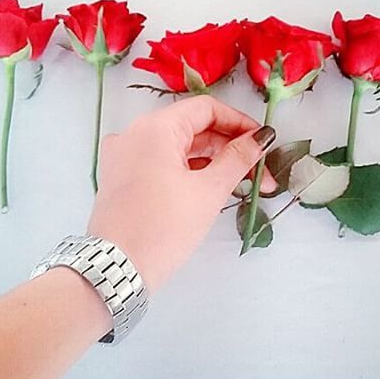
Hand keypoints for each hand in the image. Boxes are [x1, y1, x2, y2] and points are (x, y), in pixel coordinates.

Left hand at [87, 95, 276, 291]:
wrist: (116, 269)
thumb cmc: (164, 228)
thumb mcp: (208, 191)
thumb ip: (238, 158)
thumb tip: (261, 137)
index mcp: (154, 128)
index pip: (206, 109)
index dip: (239, 123)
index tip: (263, 142)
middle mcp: (134, 133)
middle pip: (192, 127)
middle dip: (229, 147)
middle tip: (259, 172)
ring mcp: (124, 155)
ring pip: (178, 147)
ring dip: (211, 161)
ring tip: (242, 184)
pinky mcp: (121, 176)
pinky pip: (161, 162)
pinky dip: (187, 170)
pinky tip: (211, 188)